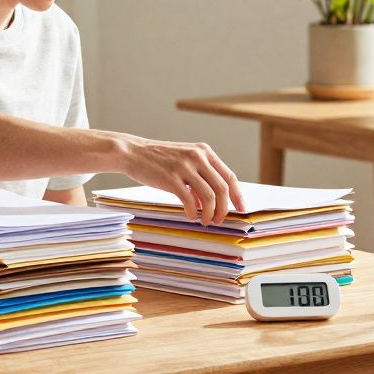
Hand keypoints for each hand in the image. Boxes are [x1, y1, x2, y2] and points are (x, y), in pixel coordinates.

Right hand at [118, 136, 243, 224]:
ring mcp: (184, 166)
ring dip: (210, 213)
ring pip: (210, 196)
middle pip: (223, 188)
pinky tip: (191, 215)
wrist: (132, 152)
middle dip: (224, 209)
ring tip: (205, 221)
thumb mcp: (184, 162)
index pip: (229, 176)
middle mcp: (198, 156)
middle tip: (219, 221)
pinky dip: (194, 212)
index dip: (238, 195)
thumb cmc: (159, 160)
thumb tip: (210, 204)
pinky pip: (190, 200)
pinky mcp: (171, 178)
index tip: (241, 210)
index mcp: (204, 152)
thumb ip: (200, 179)